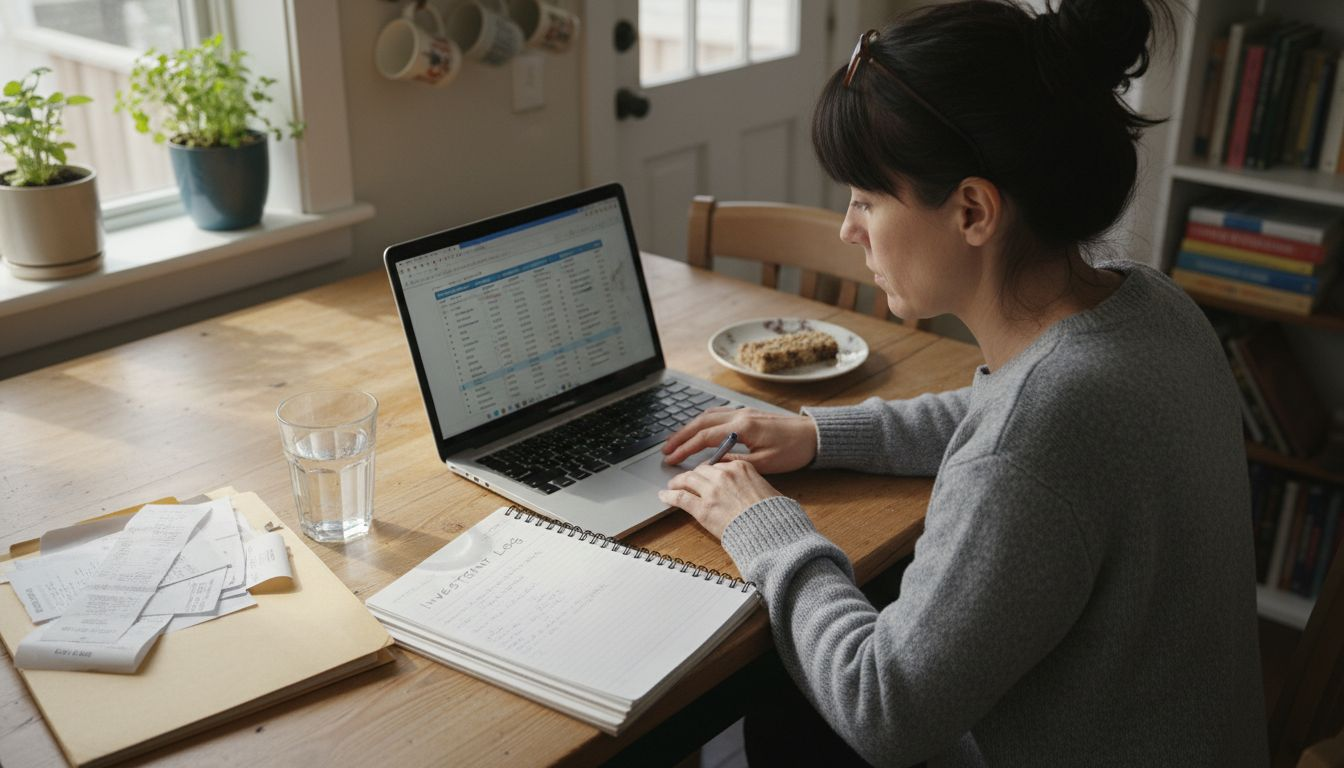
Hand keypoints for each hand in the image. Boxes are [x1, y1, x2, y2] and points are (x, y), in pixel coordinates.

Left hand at [659, 458, 781, 538]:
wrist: (768, 531)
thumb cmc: (772, 514)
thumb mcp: (766, 488)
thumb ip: (751, 482)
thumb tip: (748, 485)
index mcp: (740, 467)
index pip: (718, 463)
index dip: (708, 470)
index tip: (704, 473)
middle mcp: (724, 475)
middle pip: (701, 470)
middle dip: (693, 475)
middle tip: (687, 479)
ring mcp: (711, 491)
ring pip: (687, 480)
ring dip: (677, 482)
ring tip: (671, 485)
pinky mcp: (702, 508)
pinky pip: (681, 498)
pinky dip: (669, 496)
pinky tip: (664, 496)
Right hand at [662, 407, 817, 473]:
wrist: (813, 435)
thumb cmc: (793, 450)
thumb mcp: (765, 464)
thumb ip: (736, 464)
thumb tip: (713, 466)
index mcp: (743, 427)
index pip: (705, 437)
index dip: (686, 449)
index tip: (671, 459)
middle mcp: (740, 415)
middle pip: (700, 422)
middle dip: (680, 436)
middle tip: (665, 450)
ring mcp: (743, 412)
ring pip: (707, 415)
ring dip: (689, 427)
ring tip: (675, 441)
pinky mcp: (747, 413)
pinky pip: (718, 414)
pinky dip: (703, 421)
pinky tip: (697, 430)